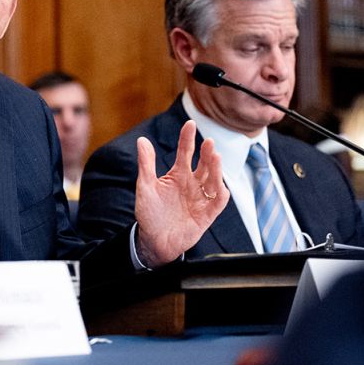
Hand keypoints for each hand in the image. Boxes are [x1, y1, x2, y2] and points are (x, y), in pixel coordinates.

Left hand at [134, 120, 228, 267]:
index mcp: (177, 174)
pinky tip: (219, 184)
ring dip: (216, 169)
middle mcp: (192, 183)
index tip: (190, 123)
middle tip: (208, 141)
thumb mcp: (145, 187)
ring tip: (214, 156)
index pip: (185, 152)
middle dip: (207, 152)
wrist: (153, 241)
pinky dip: (221, 193)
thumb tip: (142, 140)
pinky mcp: (207, 214)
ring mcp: (200, 198)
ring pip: (213, 180)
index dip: (187, 138)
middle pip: (204, 164)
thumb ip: (146, 164)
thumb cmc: (149, 213)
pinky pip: (218, 202)